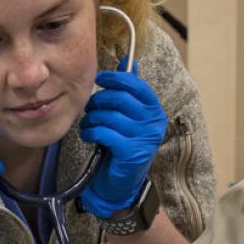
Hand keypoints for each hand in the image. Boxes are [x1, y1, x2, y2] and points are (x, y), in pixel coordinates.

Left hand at [78, 62, 166, 217]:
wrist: (119, 183)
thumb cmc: (119, 145)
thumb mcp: (125, 116)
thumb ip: (128, 91)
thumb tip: (128, 60)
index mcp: (153, 110)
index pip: (135, 85)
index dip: (115, 78)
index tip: (100, 78)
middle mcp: (154, 122)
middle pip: (119, 98)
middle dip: (97, 102)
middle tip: (91, 111)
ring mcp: (145, 138)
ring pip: (108, 116)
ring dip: (91, 120)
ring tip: (89, 126)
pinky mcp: (132, 153)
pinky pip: (104, 133)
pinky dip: (91, 133)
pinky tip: (90, 137)